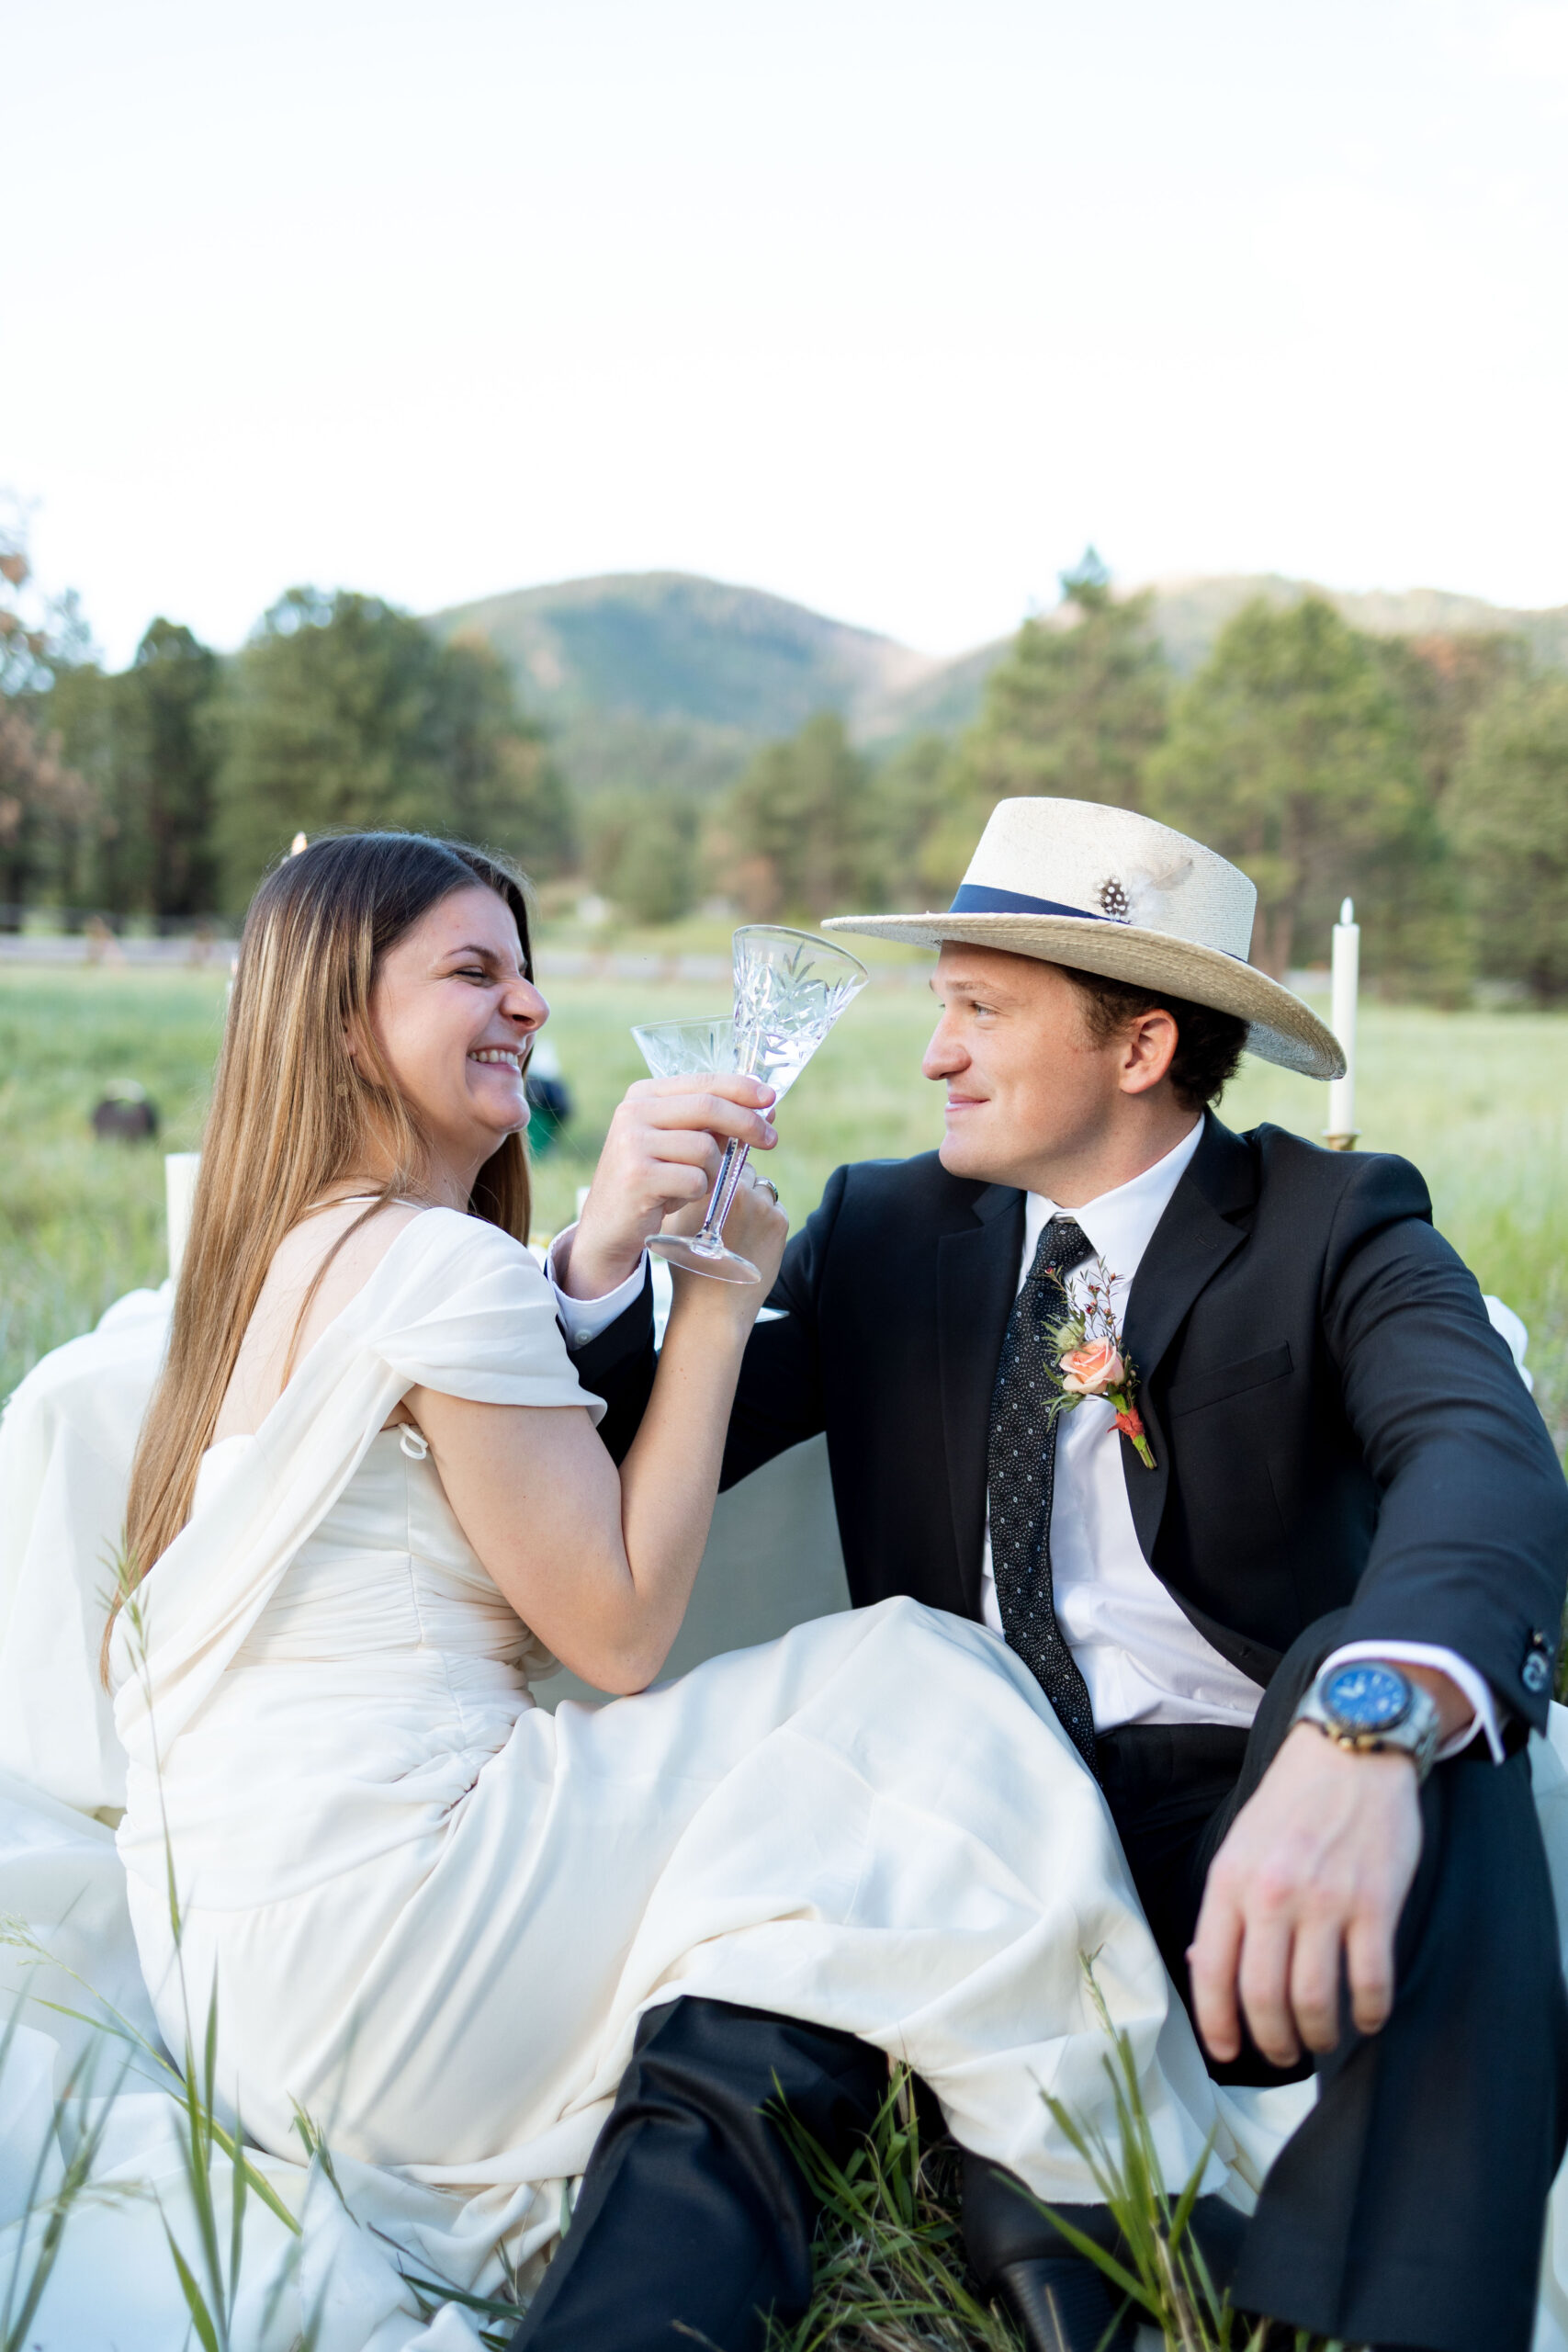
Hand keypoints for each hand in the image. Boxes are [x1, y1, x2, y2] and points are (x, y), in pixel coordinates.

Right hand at [562, 1075, 777, 1300]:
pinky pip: (694, 1180)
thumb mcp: (679, 1145)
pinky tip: (676, 1199)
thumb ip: (714, 1124)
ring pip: (705, 1148)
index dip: (741, 1089)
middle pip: (708, 1107)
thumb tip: (766, 1108)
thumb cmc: (654, 1183)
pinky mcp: (638, 1176)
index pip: (703, 1083)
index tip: (770, 1099)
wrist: (609, 1226)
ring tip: (692, 1185)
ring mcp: (632, 1143)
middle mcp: (633, 1112)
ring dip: (713, 1172)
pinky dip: (697, 1193)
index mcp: (643, 1095)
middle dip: (747, 1123)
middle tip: (771, 1140)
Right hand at [681, 1163, 787, 1300]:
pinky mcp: (780, 1223)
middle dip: (739, 1182)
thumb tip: (700, 1168)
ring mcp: (763, 1206)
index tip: (717, 1180)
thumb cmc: (688, 1262)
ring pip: (763, 1188)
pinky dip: (767, 1217)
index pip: (723, 1158)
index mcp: (711, 1184)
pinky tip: (752, 1236)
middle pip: (746, 1169)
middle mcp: (739, 1190)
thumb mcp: (675, 1219)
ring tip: (740, 1224)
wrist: (713, 1304)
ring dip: (755, 1199)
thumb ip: (689, 1189)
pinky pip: (776, 1207)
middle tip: (728, 1205)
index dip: (720, 1169)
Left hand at [1187, 1724, 1422, 2068]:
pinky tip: (1367, 2017)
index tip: (1226, 2052)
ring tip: (1322, 2039)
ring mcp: (1326, 1900)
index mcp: (1230, 1880)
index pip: (1212, 1971)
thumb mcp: (1239, 1844)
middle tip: (1281, 2053)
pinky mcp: (1374, 1903)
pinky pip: (1370, 1981)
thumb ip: (1225, 1906)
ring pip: (1315, 2000)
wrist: (1350, 1748)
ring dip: (1319, 2036)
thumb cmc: (1292, 1800)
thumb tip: (1204, 1965)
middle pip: (1264, 1997)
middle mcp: (1272, 1894)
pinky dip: (1369, 2013)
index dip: (1217, 2024)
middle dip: (1271, 2042)